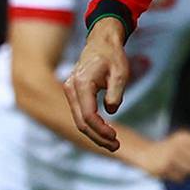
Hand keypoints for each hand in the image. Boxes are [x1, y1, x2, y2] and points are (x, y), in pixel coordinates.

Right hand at [64, 20, 129, 151]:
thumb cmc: (112, 56)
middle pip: (81, 122)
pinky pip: (80, 114)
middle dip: (98, 137)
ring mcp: (69, 91)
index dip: (101, 130)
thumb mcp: (120, 73)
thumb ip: (115, 93)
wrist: (101, 43)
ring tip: (112, 143)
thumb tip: (110, 110)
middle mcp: (71, 88)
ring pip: (79, 120)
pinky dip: (91, 125)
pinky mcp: (72, 93)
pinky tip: (105, 132)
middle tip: (116, 146)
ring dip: (95, 134)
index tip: (116, 137)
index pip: (89, 115)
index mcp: (81, 83)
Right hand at [134, 129, 189, 181]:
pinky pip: (181, 178)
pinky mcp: (164, 169)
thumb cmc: (170, 148)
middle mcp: (177, 145)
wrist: (145, 153)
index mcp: (184, 137)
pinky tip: (174, 173)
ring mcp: (170, 157)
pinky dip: (181, 178)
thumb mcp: (182, 140)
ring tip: (183, 169)